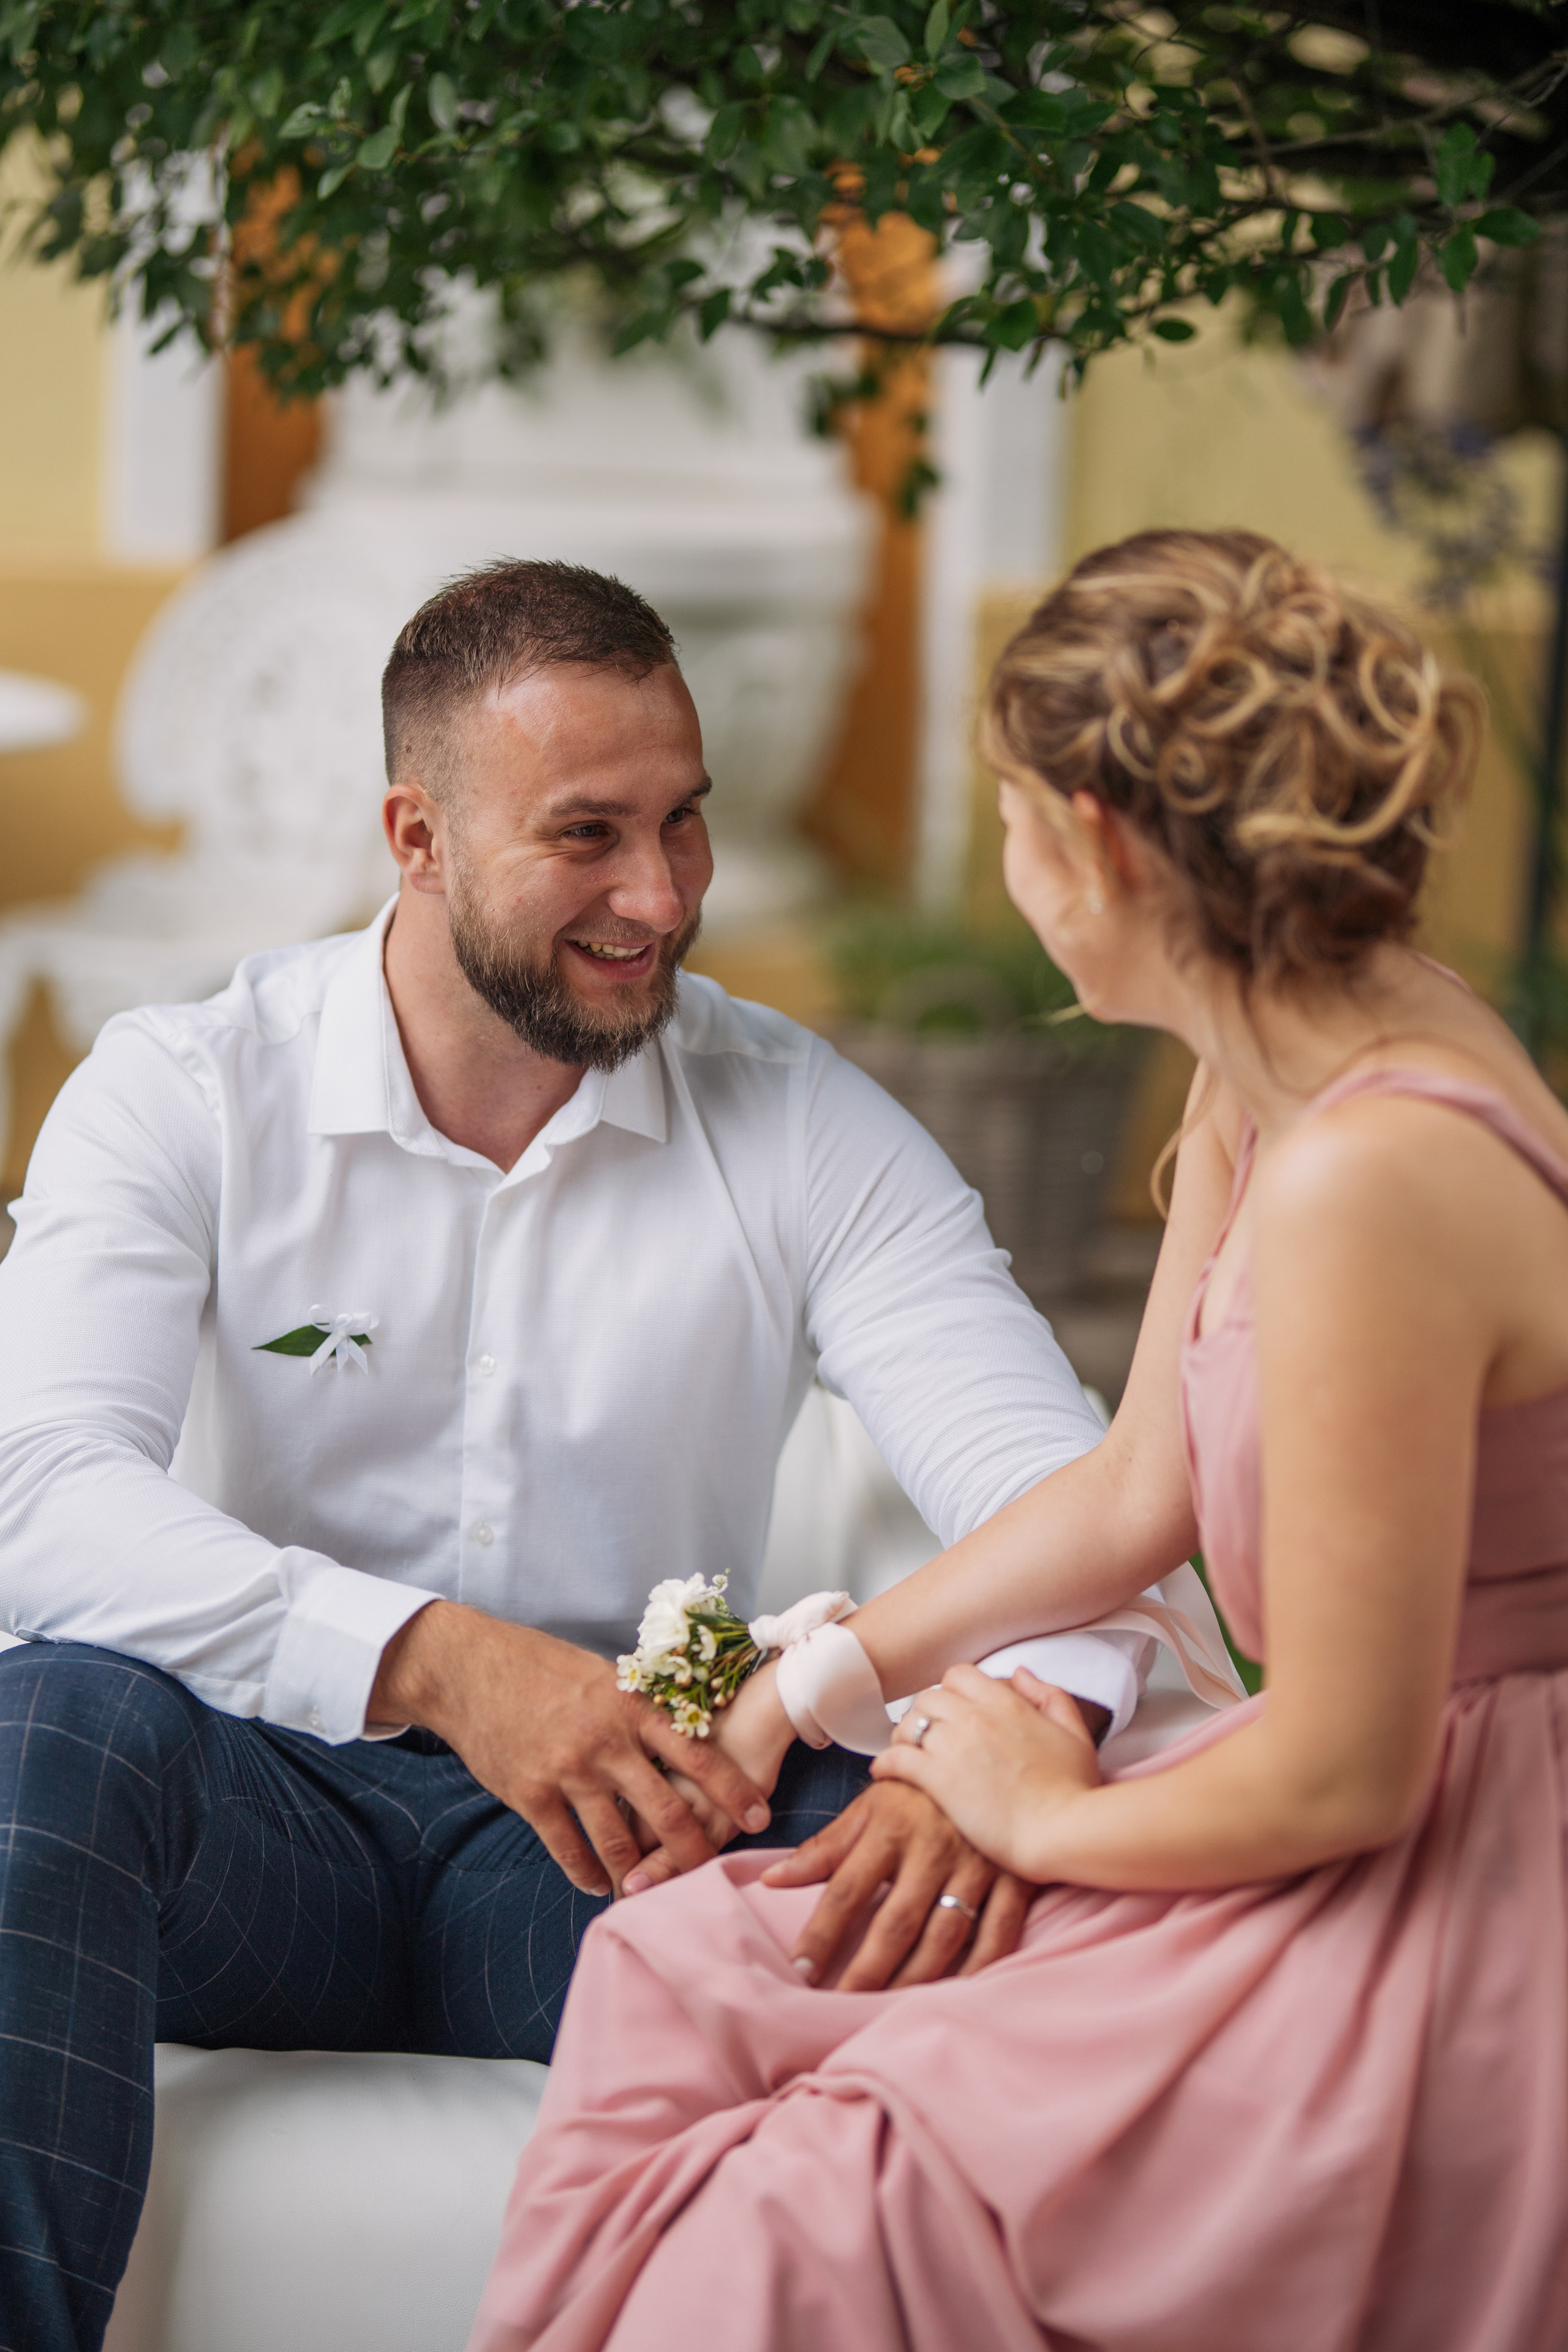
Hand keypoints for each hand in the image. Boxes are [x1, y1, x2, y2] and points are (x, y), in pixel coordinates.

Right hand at [369, 1601, 772, 1897]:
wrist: (471, 1670)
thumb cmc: (541, 1667)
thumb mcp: (602, 1674)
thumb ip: (639, 1708)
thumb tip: (681, 1732)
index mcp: (632, 1706)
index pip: (698, 1754)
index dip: (733, 1790)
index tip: (760, 1816)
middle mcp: (607, 1741)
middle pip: (667, 1810)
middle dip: (695, 1851)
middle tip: (711, 1875)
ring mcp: (568, 1771)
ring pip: (618, 1840)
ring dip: (639, 1873)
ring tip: (654, 1893)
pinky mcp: (531, 1795)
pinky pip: (569, 1848)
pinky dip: (587, 1873)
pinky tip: (599, 1884)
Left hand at [760, 1780, 1033, 1989]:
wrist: (988, 1750)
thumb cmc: (919, 1788)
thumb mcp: (869, 1806)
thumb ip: (824, 1848)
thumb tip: (772, 1879)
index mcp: (890, 1827)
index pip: (846, 1890)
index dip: (822, 1934)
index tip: (800, 1971)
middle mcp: (933, 1848)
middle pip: (896, 1922)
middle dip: (867, 1970)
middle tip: (842, 2005)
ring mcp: (978, 1864)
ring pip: (945, 1935)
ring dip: (915, 1977)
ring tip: (888, 2009)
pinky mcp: (1014, 1876)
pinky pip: (998, 1932)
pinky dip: (978, 1967)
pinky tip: (955, 1991)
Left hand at [870, 1664, 1101, 1879]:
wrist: (1064, 1832)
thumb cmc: (1074, 1791)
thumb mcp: (1075, 1733)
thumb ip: (1048, 1696)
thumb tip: (1020, 1673)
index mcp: (1007, 1703)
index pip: (959, 1675)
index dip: (952, 1692)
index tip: (953, 1713)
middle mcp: (975, 1717)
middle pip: (929, 1697)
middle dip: (926, 1714)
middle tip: (928, 1737)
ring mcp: (954, 1747)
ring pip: (909, 1724)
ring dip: (904, 1737)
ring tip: (907, 1754)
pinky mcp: (938, 1779)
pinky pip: (896, 1758)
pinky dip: (886, 1763)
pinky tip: (886, 1773)